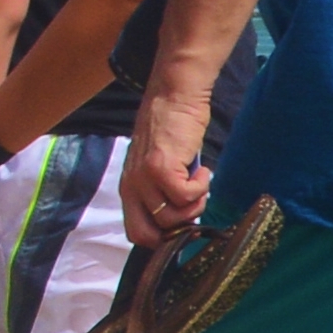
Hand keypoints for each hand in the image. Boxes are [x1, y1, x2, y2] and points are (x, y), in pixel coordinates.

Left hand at [121, 84, 212, 246]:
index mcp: (129, 189)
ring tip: (200, 183)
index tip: (184, 225)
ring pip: (173, 217)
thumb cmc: (172, 128)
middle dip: (178, 229)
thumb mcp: (159, 165)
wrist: (174, 96)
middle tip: (194, 207)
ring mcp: (144, 178)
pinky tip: (203, 171)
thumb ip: (162, 190)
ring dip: (195, 204)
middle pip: (149, 234)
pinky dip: (201, 187)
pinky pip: (186, 196)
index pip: (137, 232)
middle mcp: (131, 187)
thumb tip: (184, 217)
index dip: (163, 236)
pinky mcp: (161, 167)